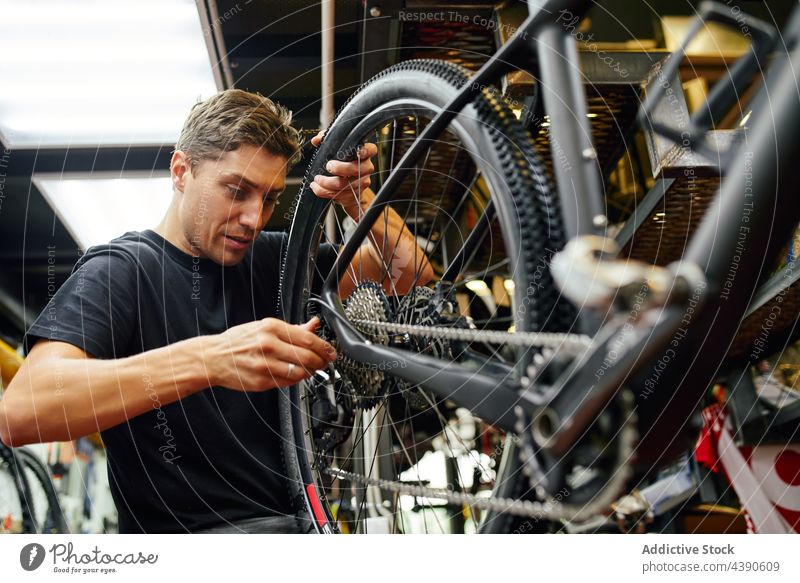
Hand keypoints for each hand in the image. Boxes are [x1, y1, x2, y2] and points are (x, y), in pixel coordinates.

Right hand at [206, 317, 336, 390]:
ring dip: (310, 372)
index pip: (307, 338)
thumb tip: (314, 324)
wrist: (213, 357)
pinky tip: (295, 374)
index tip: (331, 351)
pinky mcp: (262, 381)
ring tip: (310, 368)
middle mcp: (268, 345)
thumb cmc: (239, 341)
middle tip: (325, 362)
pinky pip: (288, 382)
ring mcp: (265, 365)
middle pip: (307, 357)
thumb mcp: (264, 327)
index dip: (324, 347)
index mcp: (270, 328)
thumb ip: (292, 328)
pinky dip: (296, 379)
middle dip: (321, 361)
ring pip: (300, 372)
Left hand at [309, 130, 377, 209]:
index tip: (358, 152)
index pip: (371, 150)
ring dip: (327, 183)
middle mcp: (365, 168)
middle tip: (328, 166)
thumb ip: (325, 141)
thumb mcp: (334, 149)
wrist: (346, 186)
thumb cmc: (342, 164)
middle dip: (341, 168)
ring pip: (345, 184)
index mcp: (363, 155)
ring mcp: (361, 183)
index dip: (366, 151)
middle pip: (356, 169)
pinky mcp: (354, 195)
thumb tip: (316, 140)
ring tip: (316, 179)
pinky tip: (316, 187)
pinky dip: (324, 191)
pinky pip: (338, 194)